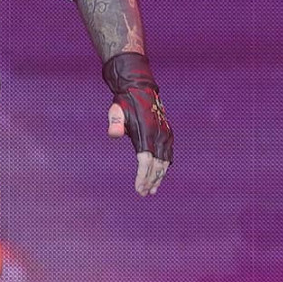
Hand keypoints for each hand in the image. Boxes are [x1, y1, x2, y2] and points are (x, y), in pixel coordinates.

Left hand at [103, 52, 171, 195]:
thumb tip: (113, 134)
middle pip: (157, 165)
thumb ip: (115, 122)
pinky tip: (159, 175)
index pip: (146, 160)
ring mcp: (166, 134)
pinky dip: (164, 167)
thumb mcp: (116, 110)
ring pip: (165, 162)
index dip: (142, 176)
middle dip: (150, 181)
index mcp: (147, 131)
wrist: (140, 88)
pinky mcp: (168, 133)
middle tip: (144, 193)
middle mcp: (159, 134)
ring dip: (159, 177)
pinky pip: (169, 154)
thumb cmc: (125, 102)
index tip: (138, 189)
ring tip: (152, 190)